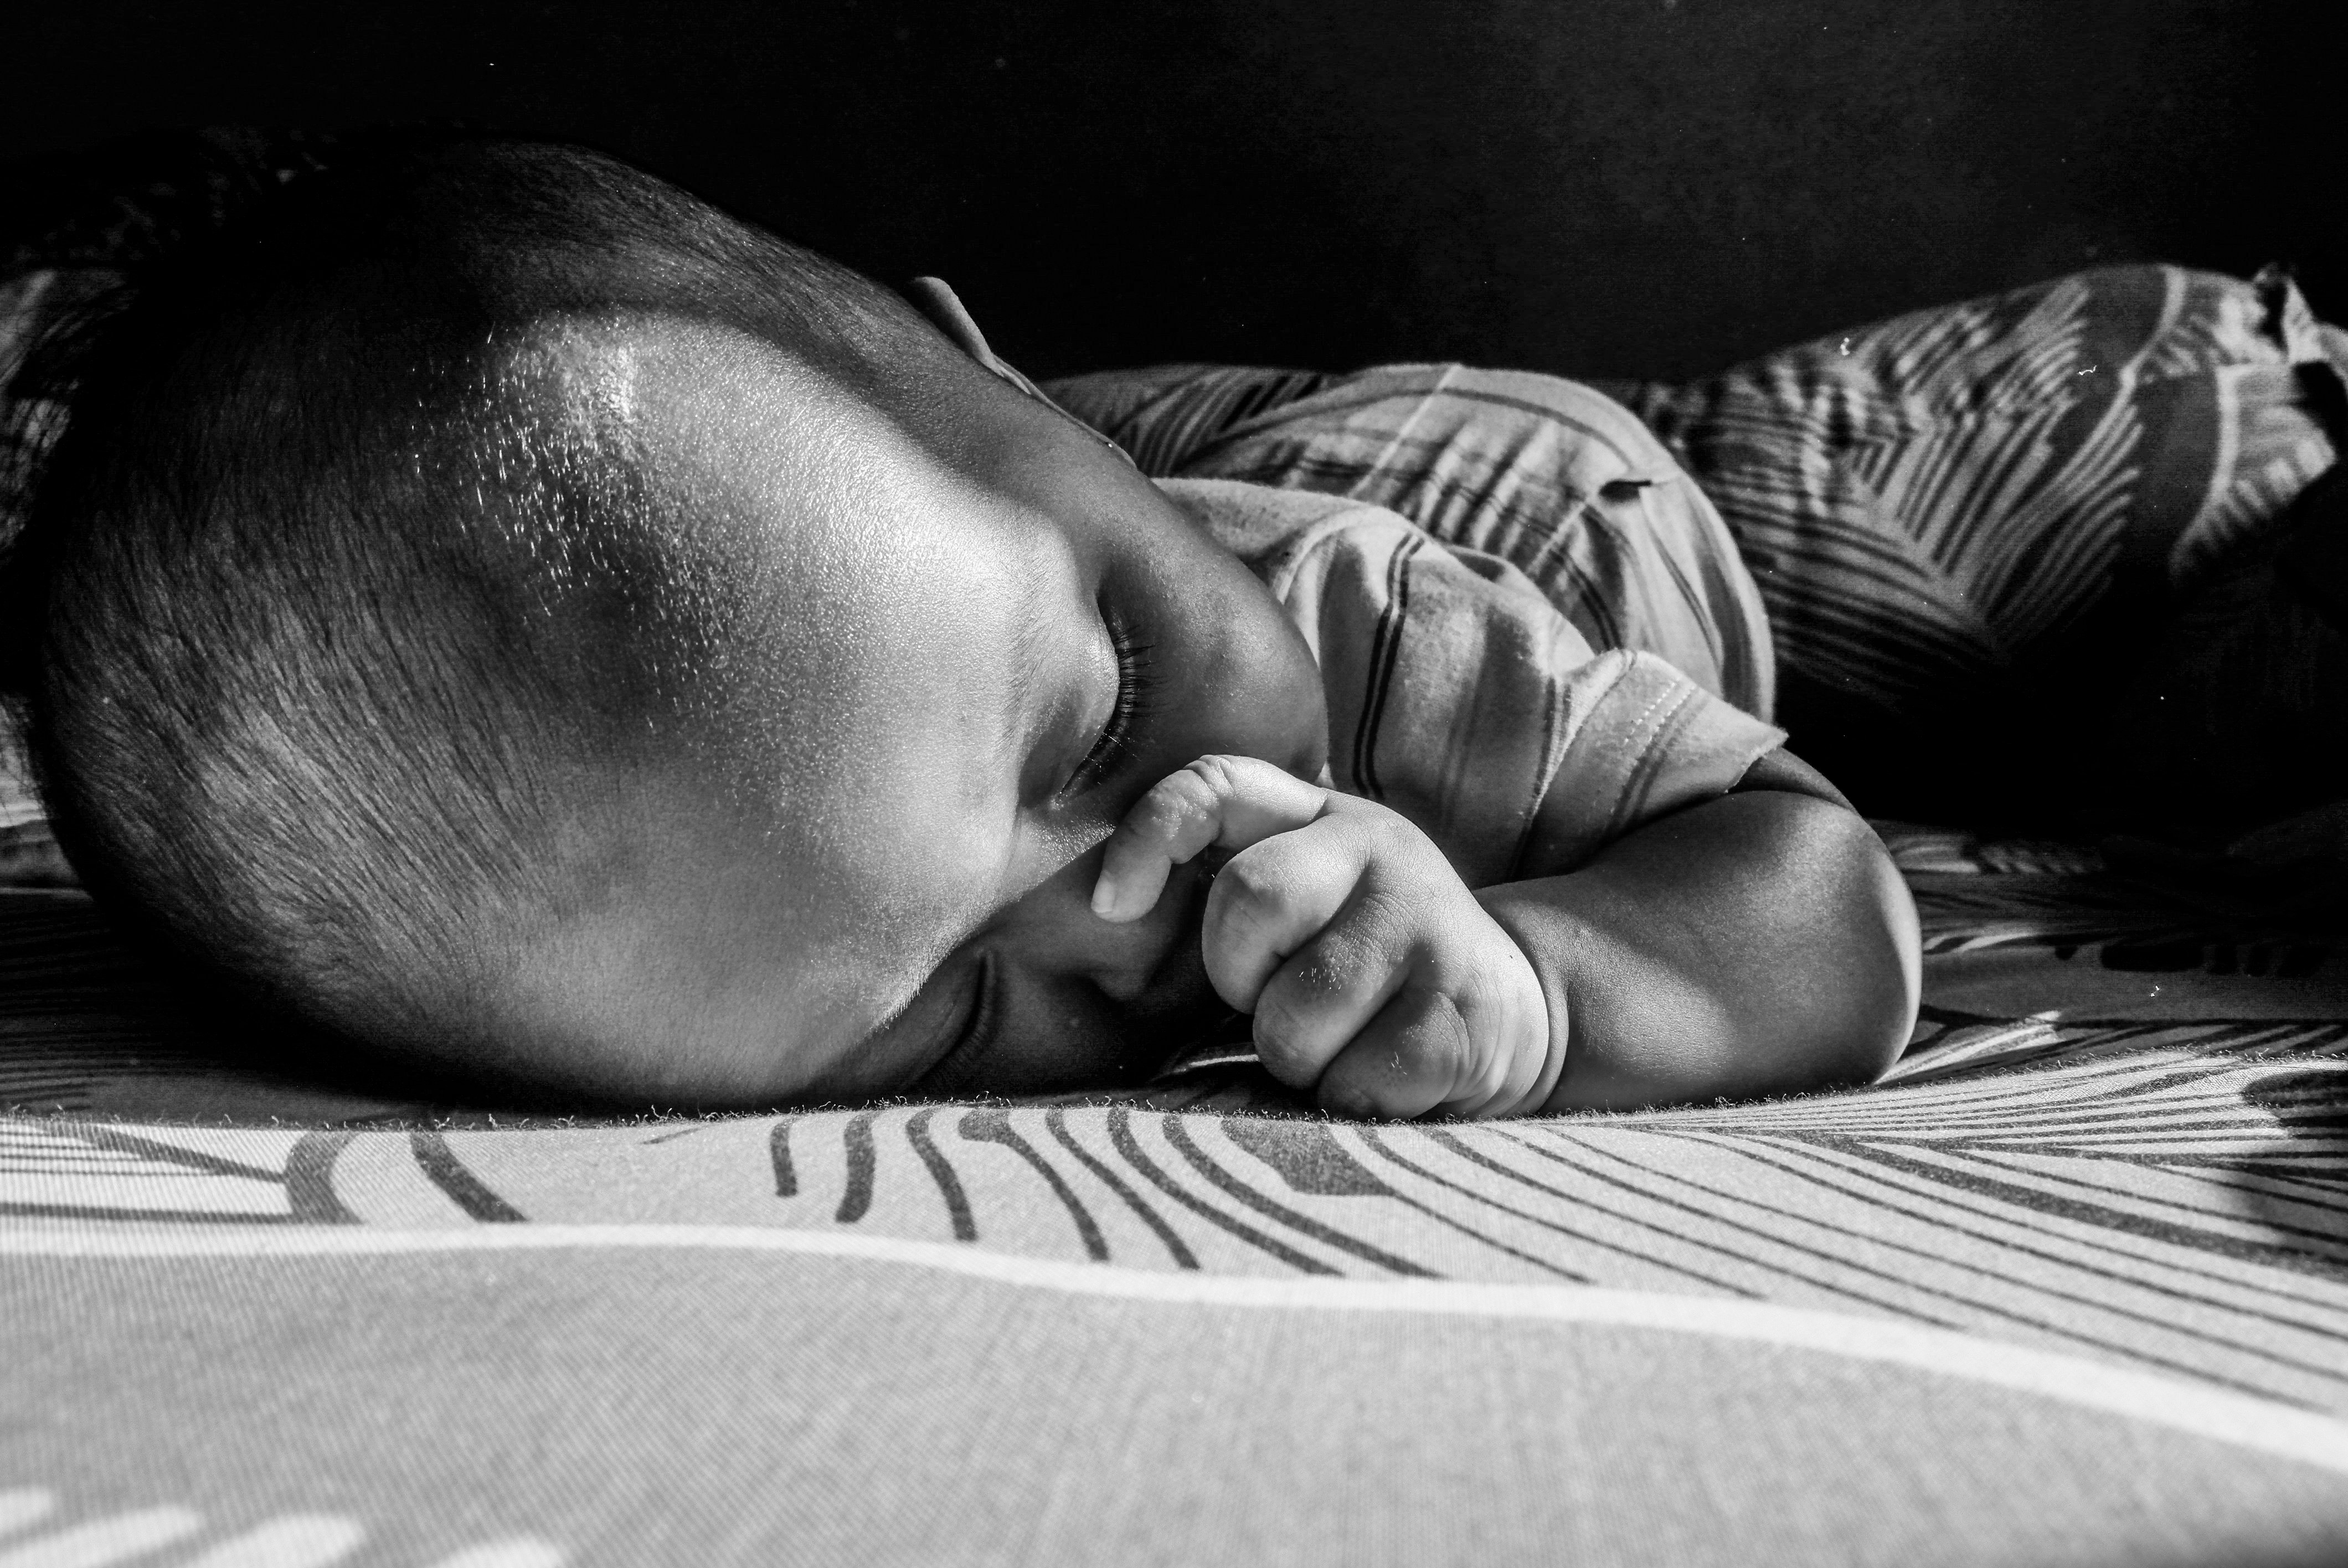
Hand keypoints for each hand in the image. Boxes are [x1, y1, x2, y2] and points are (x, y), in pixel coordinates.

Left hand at [1091, 755, 1555, 1118]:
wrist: (1512, 1011)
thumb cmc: (1366, 961)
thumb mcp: (1306, 896)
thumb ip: (1229, 880)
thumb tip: (1108, 916)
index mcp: (1322, 815)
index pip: (1216, 784)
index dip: (1151, 836)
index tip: (1113, 907)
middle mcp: (1381, 848)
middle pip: (1250, 899)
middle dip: (1237, 975)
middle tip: (1272, 998)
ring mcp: (1427, 927)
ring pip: (1292, 1015)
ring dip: (1294, 1056)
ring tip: (1339, 1039)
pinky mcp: (1457, 1015)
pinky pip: (1349, 1081)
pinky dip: (1347, 1097)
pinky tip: (1385, 1072)